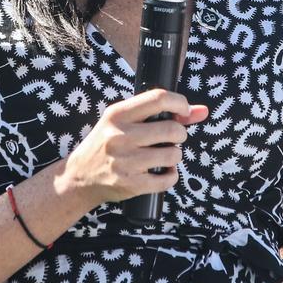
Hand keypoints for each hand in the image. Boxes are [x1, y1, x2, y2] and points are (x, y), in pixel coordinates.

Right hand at [59, 89, 208, 206]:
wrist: (79, 177)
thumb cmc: (107, 143)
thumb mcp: (124, 121)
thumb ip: (161, 113)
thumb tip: (202, 111)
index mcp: (118, 114)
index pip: (158, 98)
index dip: (180, 103)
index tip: (184, 112)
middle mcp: (120, 136)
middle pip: (172, 130)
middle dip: (180, 134)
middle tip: (173, 138)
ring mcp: (125, 161)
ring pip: (172, 155)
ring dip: (175, 155)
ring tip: (165, 155)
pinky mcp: (130, 184)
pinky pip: (167, 179)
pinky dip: (171, 175)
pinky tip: (163, 172)